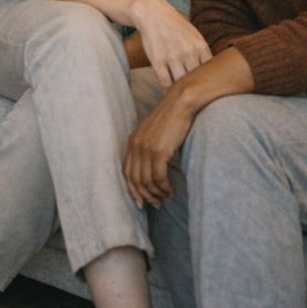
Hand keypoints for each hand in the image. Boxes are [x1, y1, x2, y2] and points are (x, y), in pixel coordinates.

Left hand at [124, 91, 194, 209]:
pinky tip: (171, 190)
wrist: (180, 103)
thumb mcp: (152, 133)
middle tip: (157, 204)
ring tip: (166, 197)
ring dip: (157, 193)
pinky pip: (159, 177)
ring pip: (147, 181)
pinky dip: (164, 188)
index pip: (127, 172)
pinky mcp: (159, 151)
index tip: (141, 202)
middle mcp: (136, 145)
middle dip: (145, 195)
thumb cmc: (170, 118)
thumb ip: (148, 148)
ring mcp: (146, 148)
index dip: (132, 190)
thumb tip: (152, 169)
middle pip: (135, 180)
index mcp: (132, 141)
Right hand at [130, 0, 211, 87]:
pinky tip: (168, 83)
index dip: (208, 82)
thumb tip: (214, 75)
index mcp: (201, 46)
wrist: (153, 13)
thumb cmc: (176, 27)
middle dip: (195, 87)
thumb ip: (204, 54)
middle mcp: (189, 52)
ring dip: (180, 88)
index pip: (211, 73)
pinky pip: (165, 82)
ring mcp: (173, 57)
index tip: (205, 87)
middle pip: (197, 80)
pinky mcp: (157, 60)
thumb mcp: (195, 36)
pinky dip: (167, 86)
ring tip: (180, 90)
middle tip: (193, 92)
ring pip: (181, 83)